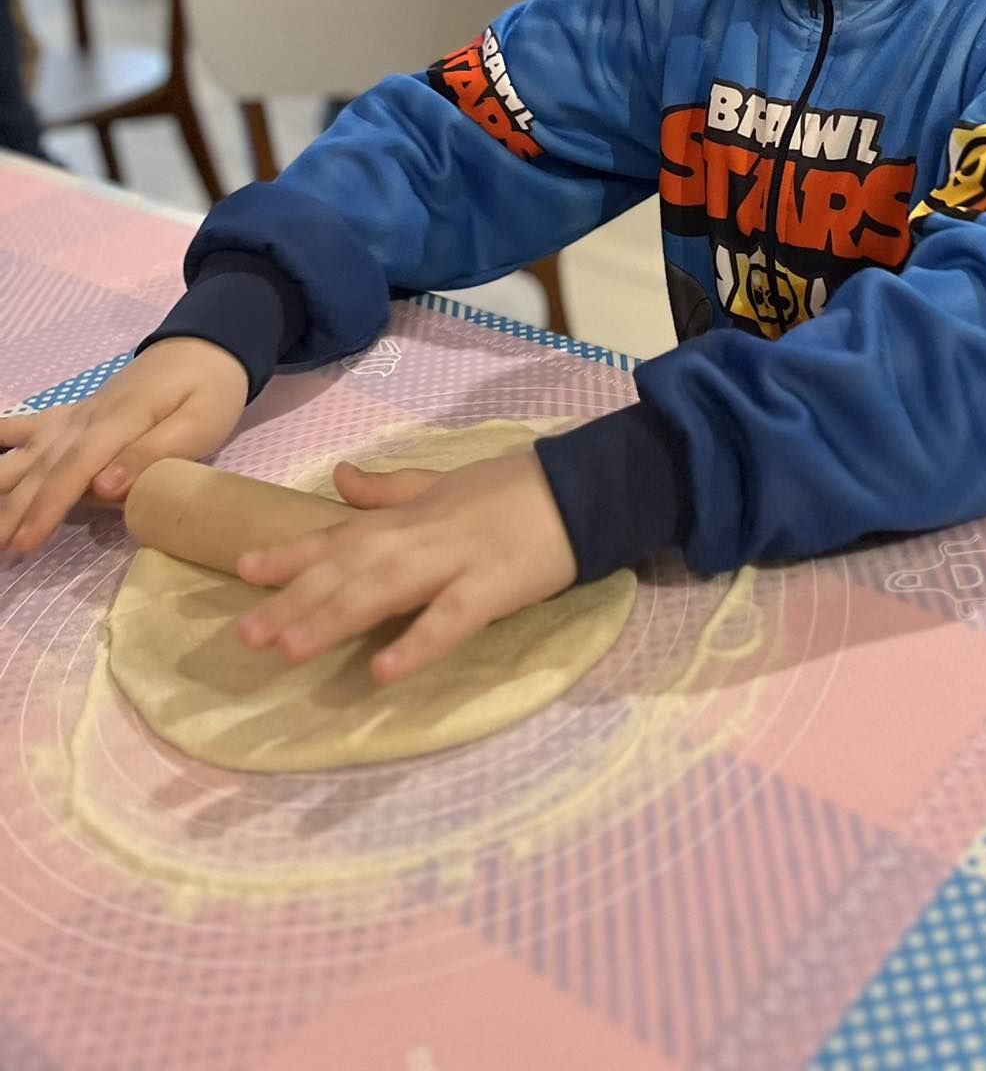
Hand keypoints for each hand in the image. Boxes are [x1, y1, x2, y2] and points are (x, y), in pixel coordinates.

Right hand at [0, 340, 247, 552]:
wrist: (203, 348)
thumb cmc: (208, 391)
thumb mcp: (198, 424)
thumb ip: (150, 455)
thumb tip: (105, 488)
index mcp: (120, 421)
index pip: (76, 468)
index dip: (49, 506)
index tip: (25, 542)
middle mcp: (86, 418)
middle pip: (42, 468)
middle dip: (12, 510)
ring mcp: (74, 416)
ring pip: (27, 454)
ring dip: (1, 486)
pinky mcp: (71, 417)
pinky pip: (26, 428)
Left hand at [236, 447, 578, 683]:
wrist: (580, 487)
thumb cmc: (512, 489)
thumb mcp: (443, 481)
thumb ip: (388, 490)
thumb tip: (337, 478)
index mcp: (408, 516)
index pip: (338, 534)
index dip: (290, 553)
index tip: (241, 569)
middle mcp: (420, 536)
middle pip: (349, 568)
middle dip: (296, 600)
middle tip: (247, 634)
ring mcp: (455, 560)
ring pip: (384, 590)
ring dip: (334, 619)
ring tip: (290, 650)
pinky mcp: (493, 587)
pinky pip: (449, 620)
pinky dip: (417, 643)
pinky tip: (385, 672)